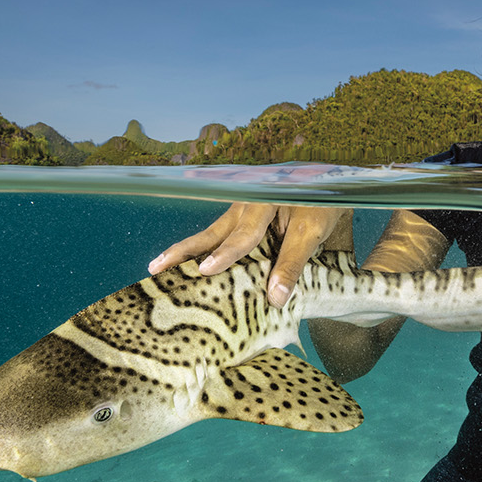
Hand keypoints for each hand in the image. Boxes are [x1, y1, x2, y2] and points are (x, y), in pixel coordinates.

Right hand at [148, 202, 347, 307]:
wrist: (325, 182)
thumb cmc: (319, 204)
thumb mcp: (313, 232)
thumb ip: (293, 263)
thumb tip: (275, 299)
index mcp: (264, 204)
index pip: (243, 234)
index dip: (225, 254)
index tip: (204, 270)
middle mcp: (246, 206)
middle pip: (211, 232)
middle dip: (183, 252)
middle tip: (156, 267)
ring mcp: (240, 212)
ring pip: (208, 234)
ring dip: (184, 251)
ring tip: (157, 267)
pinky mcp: (240, 219)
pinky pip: (217, 236)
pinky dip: (199, 250)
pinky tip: (186, 266)